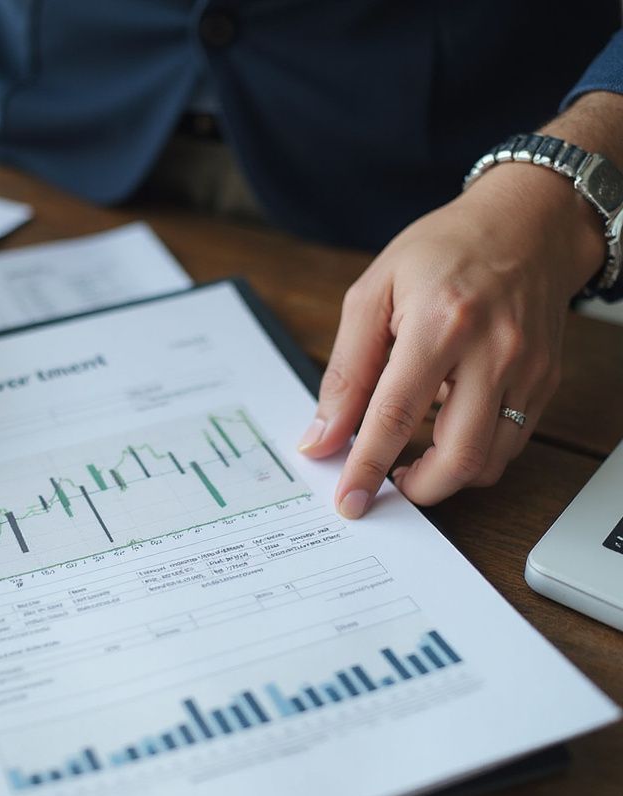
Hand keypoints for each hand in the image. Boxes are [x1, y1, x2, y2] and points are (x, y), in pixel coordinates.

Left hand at [298, 162, 604, 516]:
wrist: (528, 222)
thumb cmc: (443, 251)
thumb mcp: (374, 294)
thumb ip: (345, 371)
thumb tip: (321, 437)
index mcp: (441, 323)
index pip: (394, 416)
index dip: (366, 468)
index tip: (348, 502)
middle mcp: (493, 351)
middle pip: (458, 456)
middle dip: (417, 490)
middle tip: (386, 485)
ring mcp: (528, 369)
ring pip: (490, 462)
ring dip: (446, 479)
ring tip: (412, 463)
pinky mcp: (545, 381)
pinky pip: (511, 444)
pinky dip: (474, 456)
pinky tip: (447, 434)